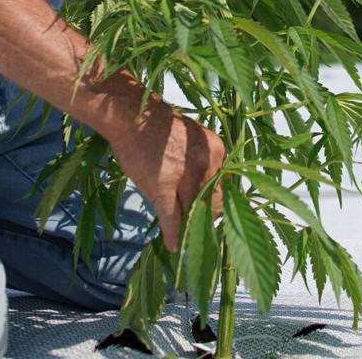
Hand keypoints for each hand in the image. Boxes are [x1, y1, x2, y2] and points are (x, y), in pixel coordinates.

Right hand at [102, 87, 224, 251]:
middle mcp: (208, 163)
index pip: (227, 188)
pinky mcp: (163, 187)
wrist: (134, 115)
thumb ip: (206, 162)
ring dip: (190, 227)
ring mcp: (186, 176)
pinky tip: (173, 246)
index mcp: (217, 151)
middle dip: (206, 217)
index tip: (211, 211)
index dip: (218, 202)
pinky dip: (174, 235)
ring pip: (195, 213)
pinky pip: (173, 219)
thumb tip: (212, 188)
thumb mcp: (194, 138)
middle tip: (196, 224)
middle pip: (215, 204)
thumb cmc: (160, 127)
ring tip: (186, 236)